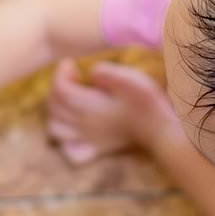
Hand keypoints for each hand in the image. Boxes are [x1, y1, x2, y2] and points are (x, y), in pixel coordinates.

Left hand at [44, 60, 177, 164]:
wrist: (161, 129)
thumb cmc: (146, 102)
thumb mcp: (128, 78)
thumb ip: (104, 72)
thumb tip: (90, 72)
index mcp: (87, 107)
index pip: (59, 90)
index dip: (61, 73)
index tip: (72, 64)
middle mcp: (82, 125)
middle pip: (53, 108)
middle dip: (57, 88)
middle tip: (73, 77)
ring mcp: (88, 139)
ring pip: (55, 129)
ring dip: (56, 112)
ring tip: (69, 100)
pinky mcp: (97, 147)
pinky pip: (70, 151)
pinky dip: (65, 140)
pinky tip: (74, 128)